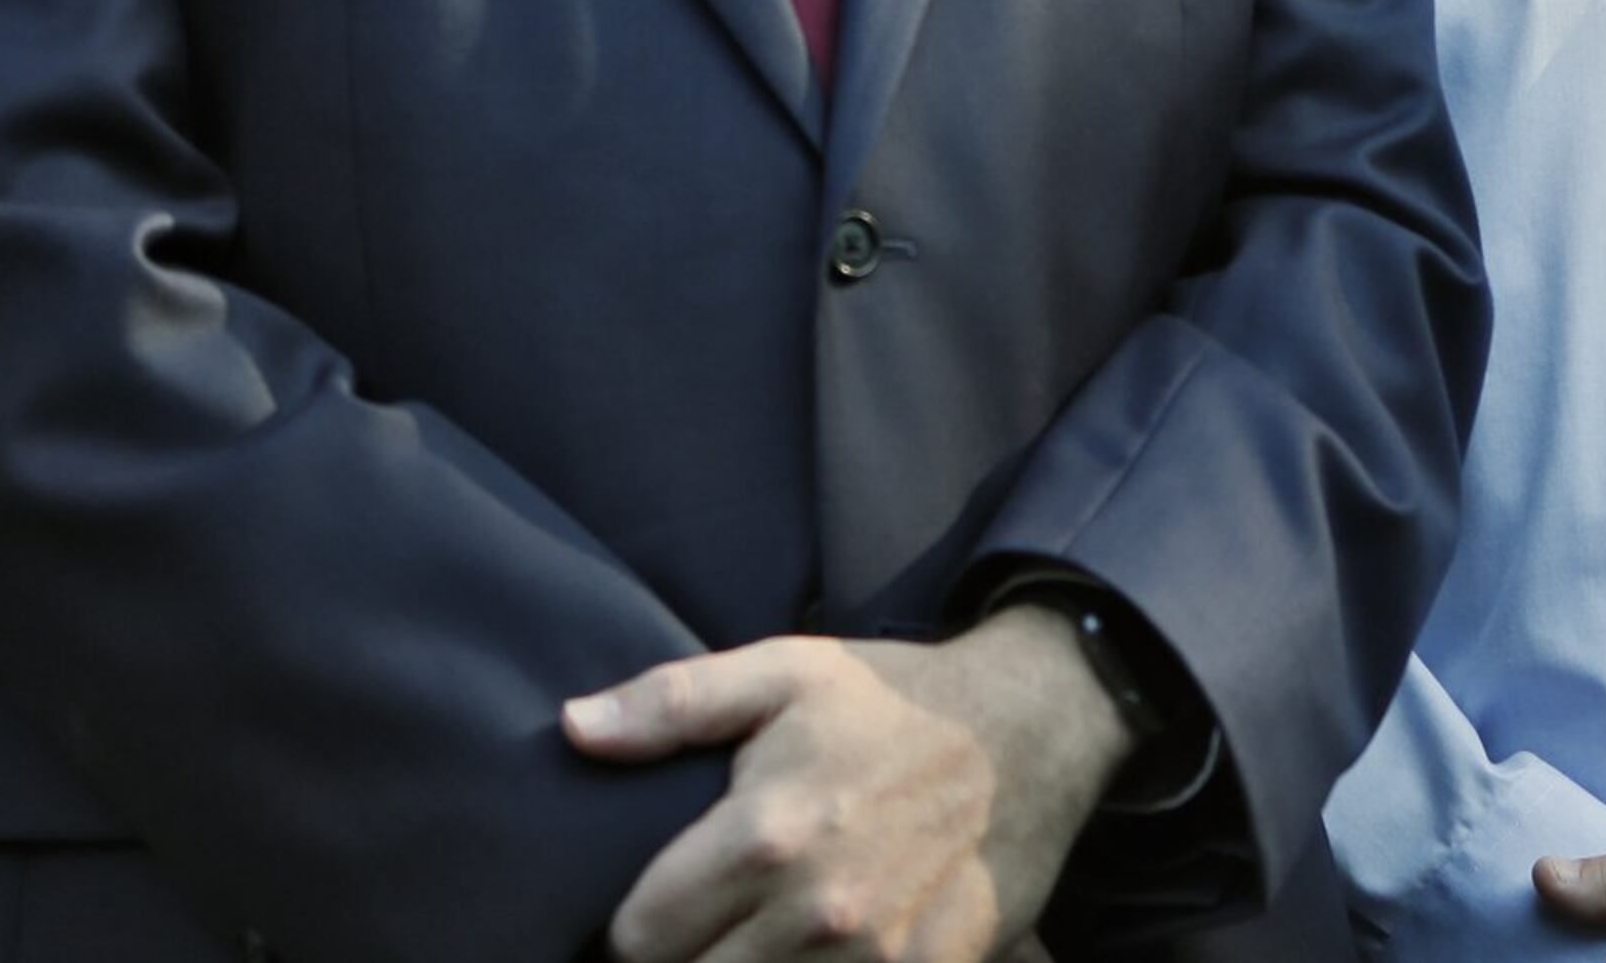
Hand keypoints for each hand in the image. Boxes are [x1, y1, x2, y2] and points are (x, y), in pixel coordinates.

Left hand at [566, 610, 1133, 960]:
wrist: (1033, 730)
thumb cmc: (893, 701)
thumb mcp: (785, 671)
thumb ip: (672, 703)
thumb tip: (572, 728)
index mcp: (765, 835)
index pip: (638, 939)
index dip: (633, 928)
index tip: (654, 908)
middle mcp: (816, 910)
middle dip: (684, 962)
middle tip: (705, 927)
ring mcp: (875, 958)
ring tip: (753, 939)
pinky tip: (809, 953)